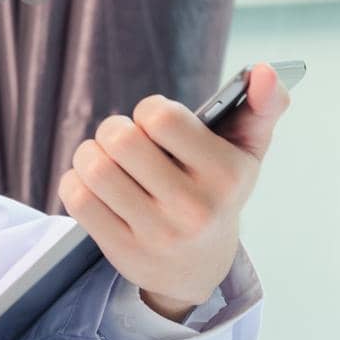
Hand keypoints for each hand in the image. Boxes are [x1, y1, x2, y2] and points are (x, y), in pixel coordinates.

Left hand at [57, 63, 291, 321]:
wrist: (198, 268)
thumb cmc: (217, 192)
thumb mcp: (246, 153)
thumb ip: (262, 107)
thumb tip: (265, 71)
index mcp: (227, 175)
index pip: (161, 117)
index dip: (149, 110)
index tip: (156, 122)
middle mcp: (194, 208)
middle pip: (121, 139)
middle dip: (114, 129)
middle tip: (123, 139)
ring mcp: (157, 233)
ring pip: (94, 167)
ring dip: (88, 154)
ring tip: (105, 159)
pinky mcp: (123, 250)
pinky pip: (78, 198)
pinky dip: (74, 181)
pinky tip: (94, 185)